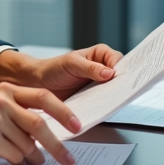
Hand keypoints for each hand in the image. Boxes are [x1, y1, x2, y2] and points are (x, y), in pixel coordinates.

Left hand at [0, 44, 123, 99]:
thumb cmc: (53, 68)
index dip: (124, 69)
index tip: (125, 77)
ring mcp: (100, 86)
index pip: (119, 60)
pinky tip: (105, 109)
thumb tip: (109, 73)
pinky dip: (106, 106)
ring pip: (114, 91)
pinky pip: (104, 103)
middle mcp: (103, 70)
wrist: (38, 84)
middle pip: (120, 77)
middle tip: (126, 91)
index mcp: (100, 55)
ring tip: (116, 102)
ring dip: (115, 96)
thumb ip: (90, 67)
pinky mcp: (94, 100)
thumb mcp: (71, 64)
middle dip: (124, 84)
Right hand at [0, 83, 81, 164]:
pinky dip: (17, 162)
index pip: (43, 97)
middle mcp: (1, 100)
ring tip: (35, 163)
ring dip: (34, 158)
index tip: (77, 126)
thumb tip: (47, 131)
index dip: (63, 112)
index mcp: (5, 90)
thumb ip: (17, 113)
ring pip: (28, 143)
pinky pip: (14, 155)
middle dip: (57, 144)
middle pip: (40, 123)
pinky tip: (12, 162)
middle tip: (68, 158)